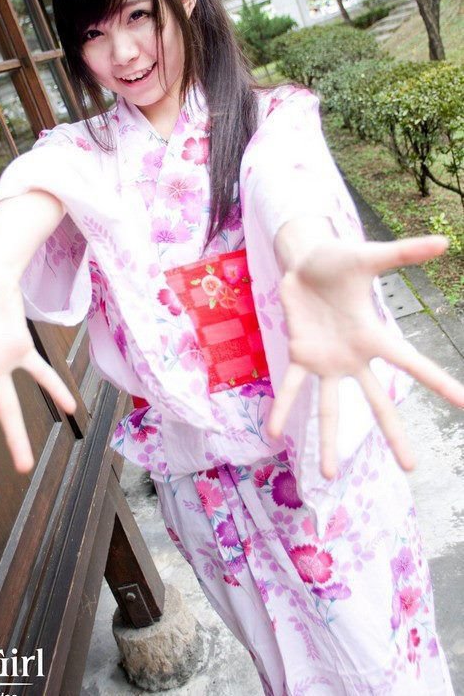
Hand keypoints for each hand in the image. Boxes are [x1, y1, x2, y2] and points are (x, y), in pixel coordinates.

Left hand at [266, 234, 463, 478]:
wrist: (306, 261)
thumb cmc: (341, 260)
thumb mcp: (370, 256)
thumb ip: (404, 254)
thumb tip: (445, 242)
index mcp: (375, 337)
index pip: (413, 364)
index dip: (440, 383)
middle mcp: (354, 357)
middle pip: (378, 402)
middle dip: (394, 435)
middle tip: (411, 468)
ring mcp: (327, 361)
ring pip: (331, 408)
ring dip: (328, 441)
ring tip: (327, 476)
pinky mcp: (300, 355)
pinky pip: (291, 387)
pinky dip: (283, 408)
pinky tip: (273, 433)